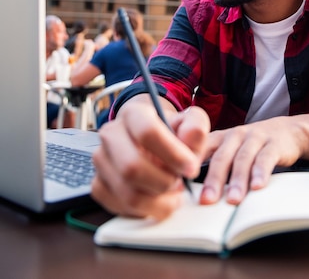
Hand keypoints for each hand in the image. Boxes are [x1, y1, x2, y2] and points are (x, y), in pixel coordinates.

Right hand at [91, 99, 209, 218]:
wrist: (152, 141)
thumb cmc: (171, 133)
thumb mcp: (189, 123)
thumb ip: (195, 127)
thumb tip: (189, 139)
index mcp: (132, 114)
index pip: (147, 133)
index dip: (173, 154)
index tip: (191, 167)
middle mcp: (111, 135)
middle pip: (132, 167)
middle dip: (163, 182)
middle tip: (180, 184)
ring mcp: (101, 161)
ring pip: (128, 193)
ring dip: (158, 201)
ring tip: (173, 194)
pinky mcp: (98, 185)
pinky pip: (121, 207)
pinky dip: (146, 210)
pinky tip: (157, 199)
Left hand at [200, 110, 308, 205]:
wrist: (288, 131)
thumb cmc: (253, 145)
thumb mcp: (231, 148)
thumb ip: (213, 162)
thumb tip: (190, 190)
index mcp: (221, 137)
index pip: (202, 149)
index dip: (191, 164)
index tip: (182, 183)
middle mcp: (236, 135)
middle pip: (222, 157)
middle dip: (213, 179)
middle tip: (207, 200)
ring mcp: (255, 138)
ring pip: (243, 159)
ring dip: (237, 181)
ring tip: (233, 200)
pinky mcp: (274, 144)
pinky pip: (266, 158)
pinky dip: (261, 172)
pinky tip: (258, 186)